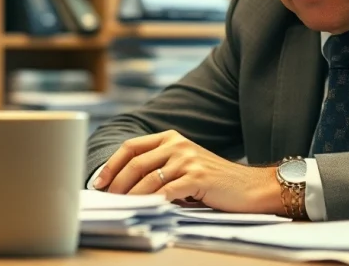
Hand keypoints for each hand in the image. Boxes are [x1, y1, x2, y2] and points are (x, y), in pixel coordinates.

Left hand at [94, 130, 283, 214]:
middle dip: (116, 185)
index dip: (111, 165)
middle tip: (106, 201)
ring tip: (121, 208)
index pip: (131, 147)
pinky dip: (151, 203)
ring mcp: (187, 159)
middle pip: (135, 163)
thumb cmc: (215, 181)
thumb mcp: (185, 166)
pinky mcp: (197, 177)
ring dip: (130, 197)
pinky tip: (144, 211)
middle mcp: (177, 144)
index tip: (98, 183)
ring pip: (147, 180)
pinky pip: (166, 192)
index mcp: (171, 138)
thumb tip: (124, 187)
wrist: (250, 187)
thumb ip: (160, 168)